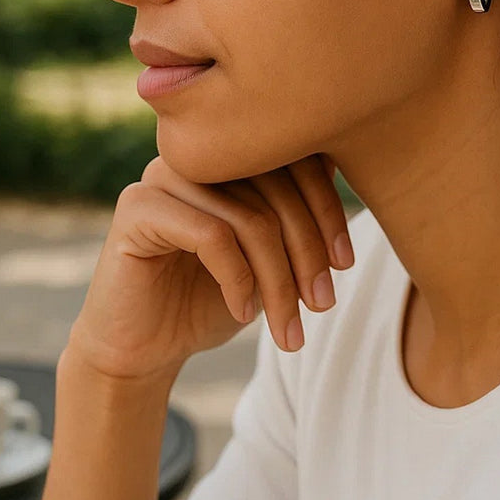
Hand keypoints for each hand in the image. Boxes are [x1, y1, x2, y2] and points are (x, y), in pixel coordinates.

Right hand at [65, 153, 350, 382]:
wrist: (144, 347)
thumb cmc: (214, 297)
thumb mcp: (273, 256)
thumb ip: (302, 213)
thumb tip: (362, 175)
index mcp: (233, 151)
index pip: (299, 159)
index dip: (329, 211)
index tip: (345, 265)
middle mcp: (200, 153)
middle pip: (278, 190)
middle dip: (308, 254)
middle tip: (322, 304)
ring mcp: (164, 175)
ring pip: (250, 218)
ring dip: (279, 281)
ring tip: (289, 326)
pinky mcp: (137, 208)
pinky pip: (212, 236)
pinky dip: (238, 281)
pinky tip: (242, 313)